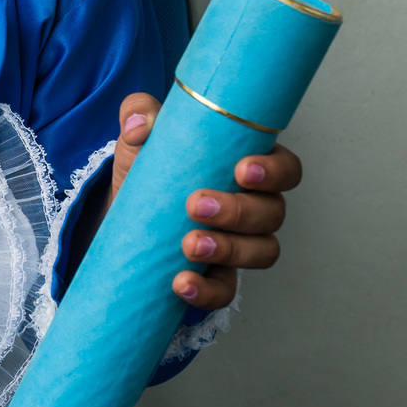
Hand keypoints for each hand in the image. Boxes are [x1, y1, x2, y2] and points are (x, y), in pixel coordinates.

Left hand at [109, 92, 302, 311]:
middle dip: (239, 210)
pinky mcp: (217, 275)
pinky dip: (207, 291)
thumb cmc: (150, 169)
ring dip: (230, 249)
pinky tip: (181, 283)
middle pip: (274, 212)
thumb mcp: (141, 138)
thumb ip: (140, 115)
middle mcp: (255, 206)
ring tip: (189, 245)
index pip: (285, 168)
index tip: (242, 170)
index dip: (274, 171)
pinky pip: (226, 290)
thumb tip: (140, 124)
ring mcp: (240, 244)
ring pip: (263, 252)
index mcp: (248, 167)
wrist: (121, 215)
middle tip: (197, 205)